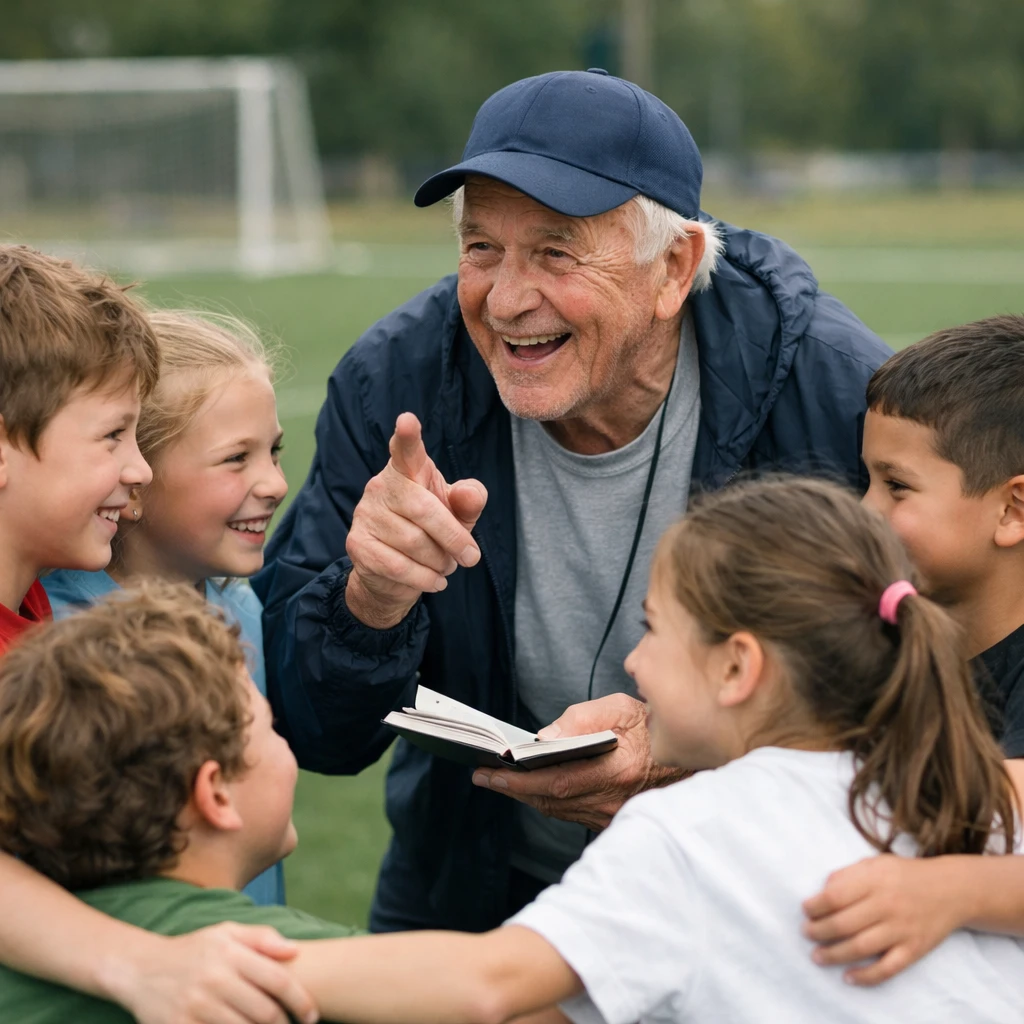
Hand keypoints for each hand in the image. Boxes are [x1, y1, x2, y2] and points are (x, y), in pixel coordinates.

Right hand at [105, 923, 318, 1023]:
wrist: (142, 968)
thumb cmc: (193, 949)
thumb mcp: (226, 932)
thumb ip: (262, 938)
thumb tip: (294, 950)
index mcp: (230, 953)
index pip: (278, 980)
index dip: (301, 1001)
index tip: (312, 1015)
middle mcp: (215, 979)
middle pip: (264, 1012)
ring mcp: (196, 1006)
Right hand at [345, 412, 487, 628]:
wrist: (395, 575)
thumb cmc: (432, 532)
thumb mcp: (458, 515)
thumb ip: (468, 501)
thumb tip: (471, 493)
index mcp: (408, 470)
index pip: (406, 450)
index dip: (407, 437)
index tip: (408, 420)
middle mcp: (382, 485)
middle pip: (423, 509)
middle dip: (453, 537)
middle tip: (471, 557)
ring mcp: (366, 514)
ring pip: (413, 542)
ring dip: (439, 561)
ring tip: (445, 565)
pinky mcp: (357, 544)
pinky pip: (398, 566)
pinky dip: (424, 578)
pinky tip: (435, 581)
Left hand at [471, 694, 682, 830]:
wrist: (693, 757)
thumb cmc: (655, 727)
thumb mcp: (621, 707)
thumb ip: (581, 719)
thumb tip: (544, 737)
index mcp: (617, 772)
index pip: (555, 782)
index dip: (518, 781)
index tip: (489, 772)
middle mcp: (613, 801)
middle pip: (550, 801)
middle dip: (513, 789)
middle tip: (483, 775)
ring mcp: (613, 815)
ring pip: (558, 810)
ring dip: (527, 796)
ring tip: (500, 779)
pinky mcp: (613, 820)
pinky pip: (572, 813)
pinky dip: (548, 800)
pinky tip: (532, 786)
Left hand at [802, 854, 963, 985]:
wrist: (952, 890)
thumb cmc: (905, 875)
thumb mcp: (876, 864)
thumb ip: (848, 874)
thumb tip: (823, 890)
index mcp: (875, 880)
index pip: (836, 896)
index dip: (815, 906)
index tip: (805, 910)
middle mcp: (887, 905)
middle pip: (844, 924)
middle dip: (819, 931)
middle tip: (806, 933)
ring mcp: (902, 929)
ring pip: (861, 948)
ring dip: (834, 955)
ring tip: (817, 956)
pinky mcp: (914, 949)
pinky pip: (888, 968)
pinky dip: (867, 976)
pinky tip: (849, 977)